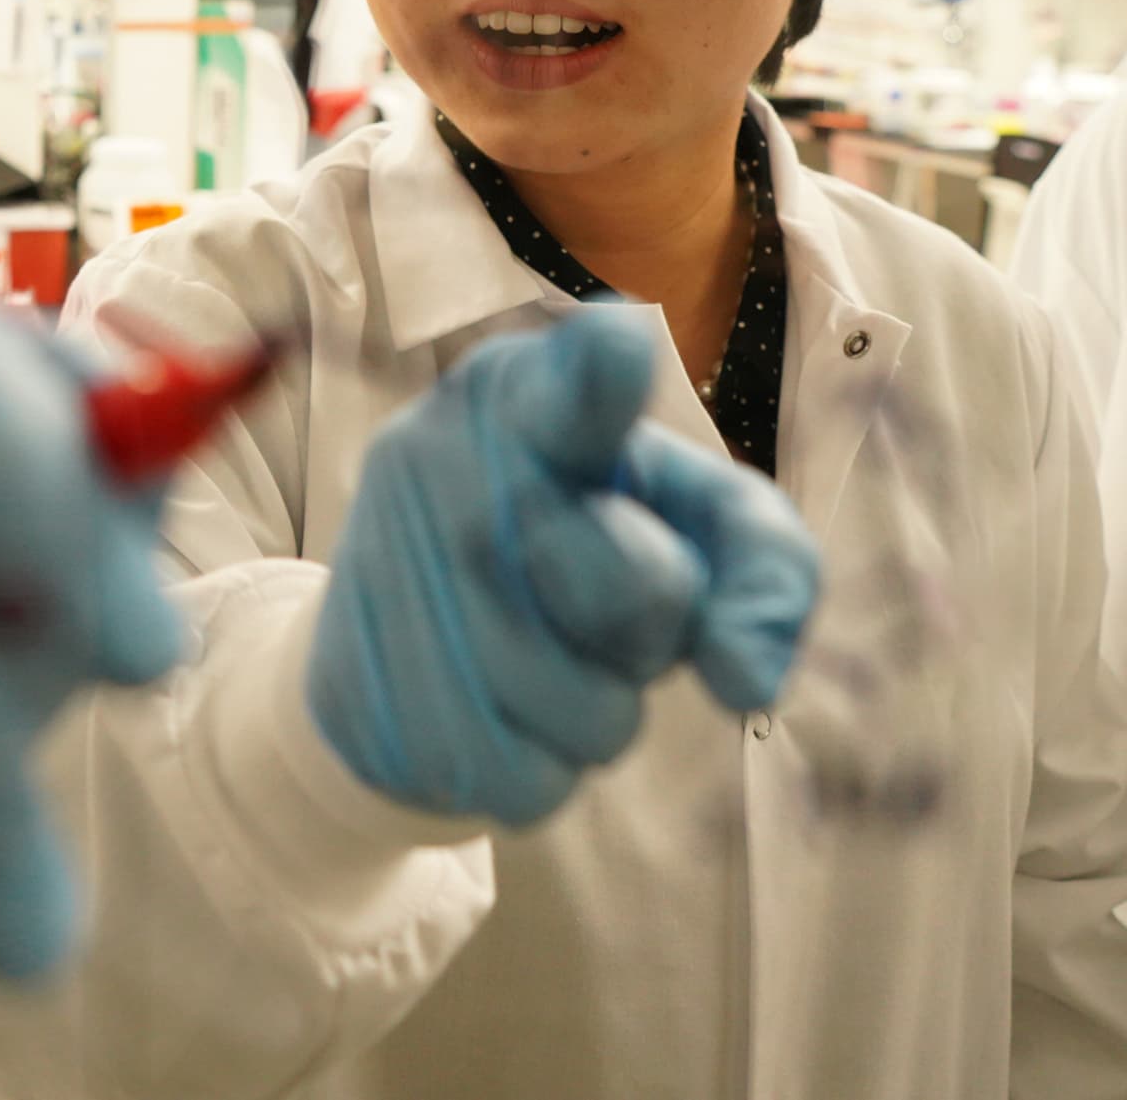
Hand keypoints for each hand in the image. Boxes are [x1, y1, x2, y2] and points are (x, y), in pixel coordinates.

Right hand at [307, 308, 819, 826]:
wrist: (389, 653)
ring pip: (593, 711)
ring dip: (599, 713)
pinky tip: (491, 716)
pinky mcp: (367, 693)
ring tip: (542, 660)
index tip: (623, 347)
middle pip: (642, 592)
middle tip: (600, 605)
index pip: (574, 383)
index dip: (603, 372)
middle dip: (654, 630)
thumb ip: (759, 556)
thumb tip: (748, 677)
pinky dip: (540, 767)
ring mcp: (393, 579)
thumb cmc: (567, 553)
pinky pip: (530, 779)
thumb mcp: (675, 514)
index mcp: (522, 393)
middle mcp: (440, 460)